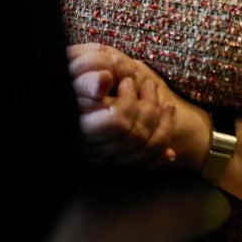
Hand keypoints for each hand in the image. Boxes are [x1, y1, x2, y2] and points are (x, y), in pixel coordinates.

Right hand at [67, 43, 179, 167]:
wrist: (71, 89)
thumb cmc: (74, 76)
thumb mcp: (79, 72)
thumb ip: (89, 79)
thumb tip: (104, 80)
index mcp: (81, 126)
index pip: (116, 123)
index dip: (128, 101)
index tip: (127, 82)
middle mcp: (91, 148)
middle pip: (134, 137)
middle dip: (150, 108)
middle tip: (151, 85)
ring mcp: (104, 158)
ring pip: (141, 154)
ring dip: (162, 128)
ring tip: (167, 106)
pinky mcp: (115, 164)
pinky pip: (140, 169)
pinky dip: (158, 159)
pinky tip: (170, 153)